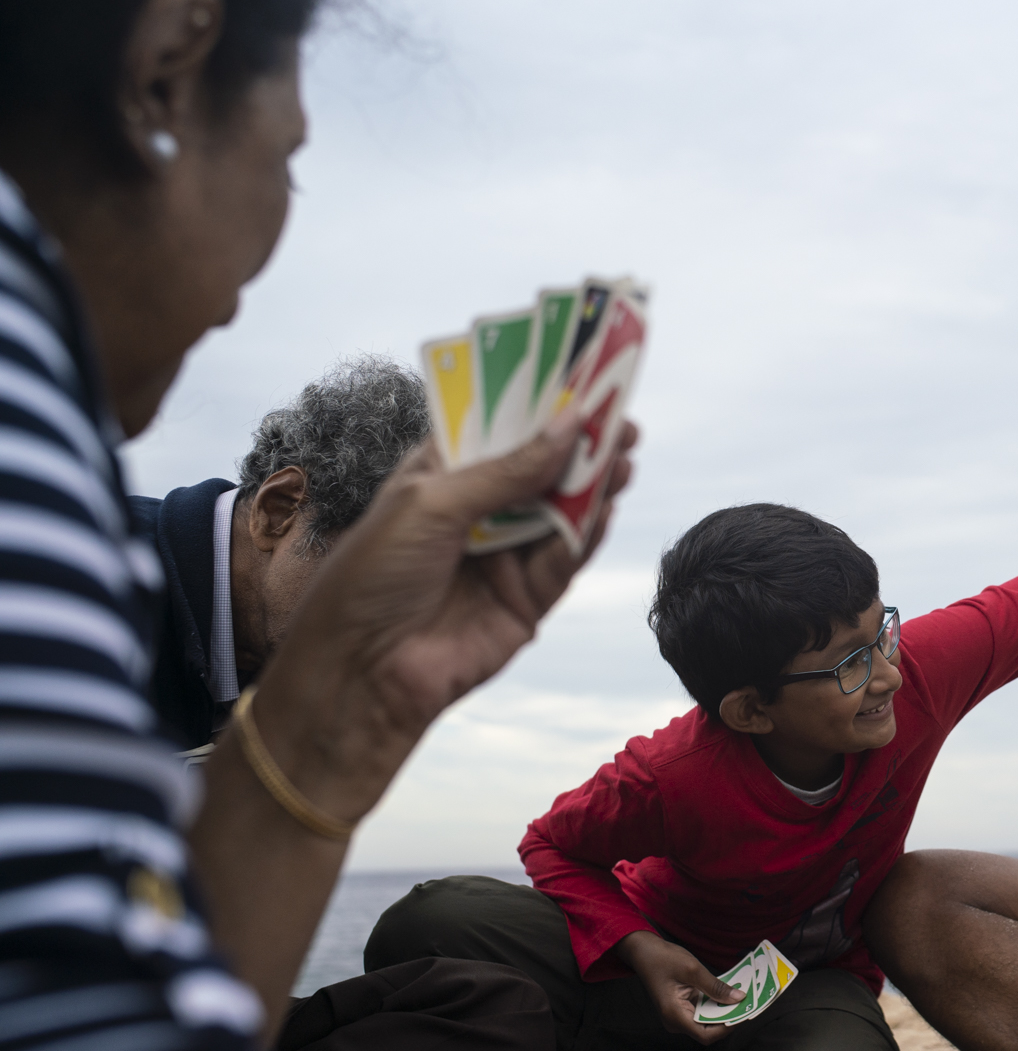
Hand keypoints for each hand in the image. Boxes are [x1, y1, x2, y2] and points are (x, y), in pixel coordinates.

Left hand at [252, 411, 638, 817]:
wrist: (361, 673)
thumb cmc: (371, 577)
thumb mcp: (432, 505)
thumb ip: (506, 471)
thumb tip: (567, 428)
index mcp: (439, 477)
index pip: (496, 430)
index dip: (536, 405)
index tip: (578, 377)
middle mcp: (474, 513)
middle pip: (538, 469)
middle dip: (578, 443)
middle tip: (619, 415)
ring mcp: (502, 556)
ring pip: (559, 513)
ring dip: (592, 484)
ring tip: (624, 452)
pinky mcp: (525, 601)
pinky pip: (565, 562)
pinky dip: (588, 534)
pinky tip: (607, 507)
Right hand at [614, 931, 745, 1045]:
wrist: (644, 952)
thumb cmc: (663, 959)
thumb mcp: (693, 970)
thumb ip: (716, 987)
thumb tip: (739, 999)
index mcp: (675, 1015)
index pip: (706, 1035)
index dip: (727, 1028)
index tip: (744, 1014)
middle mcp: (676, 1021)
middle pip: (708, 1030)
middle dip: (729, 1018)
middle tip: (749, 1004)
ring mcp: (678, 1016)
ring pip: (706, 1021)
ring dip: (723, 1011)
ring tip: (742, 999)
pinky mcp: (682, 1008)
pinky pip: (702, 1012)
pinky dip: (716, 1005)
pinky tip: (728, 994)